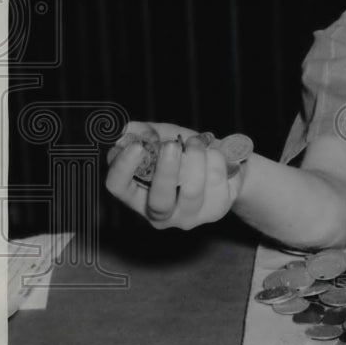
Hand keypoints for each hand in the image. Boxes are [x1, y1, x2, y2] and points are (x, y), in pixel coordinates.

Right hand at [105, 121, 244, 228]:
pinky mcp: (215, 209)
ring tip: (196, 142)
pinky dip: (215, 159)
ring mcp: (190, 215)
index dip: (123, 168)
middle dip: (166, 170)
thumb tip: (129, 129)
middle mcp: (161, 213)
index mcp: (138, 195)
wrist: (226, 165)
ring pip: (192, 190)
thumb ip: (146, 132)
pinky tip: (213, 154)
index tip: (136, 146)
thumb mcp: (165, 138)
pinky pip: (216, 181)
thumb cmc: (187, 153)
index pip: (118, 187)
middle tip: (171, 145)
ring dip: (196, 157)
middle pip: (159, 201)